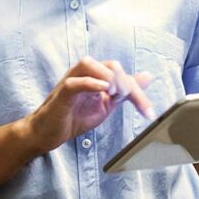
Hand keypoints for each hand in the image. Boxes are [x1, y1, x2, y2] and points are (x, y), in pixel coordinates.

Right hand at [24, 57, 153, 153]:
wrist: (49, 133)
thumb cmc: (74, 116)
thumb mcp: (107, 105)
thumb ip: (125, 91)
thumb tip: (148, 76)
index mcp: (96, 75)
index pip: (123, 75)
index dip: (138, 94)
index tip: (149, 113)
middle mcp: (84, 73)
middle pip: (111, 66)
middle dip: (126, 84)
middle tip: (128, 101)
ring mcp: (72, 80)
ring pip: (90, 64)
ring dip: (108, 77)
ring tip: (114, 94)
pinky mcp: (62, 92)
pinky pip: (75, 82)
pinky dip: (91, 83)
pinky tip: (103, 90)